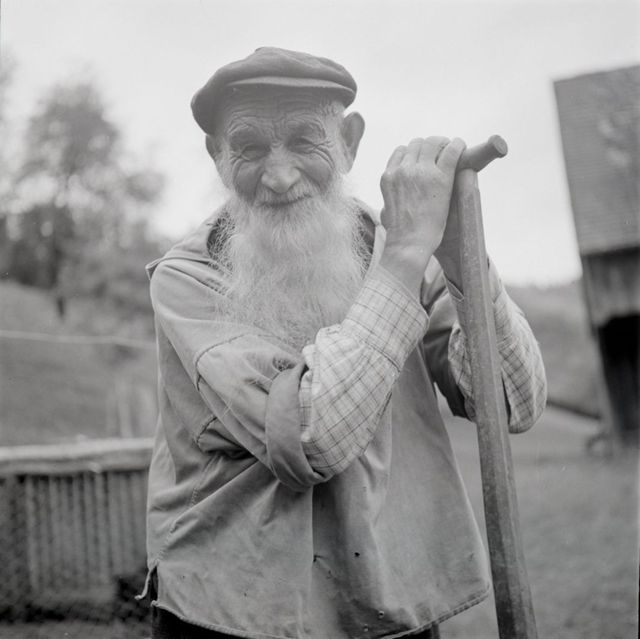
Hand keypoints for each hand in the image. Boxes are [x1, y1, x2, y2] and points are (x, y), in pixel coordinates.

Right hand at [378, 136, 465, 292]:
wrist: (410, 244)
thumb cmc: (400, 235)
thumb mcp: (386, 213)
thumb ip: (388, 203)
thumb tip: (386, 208)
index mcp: (388, 177)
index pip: (401, 151)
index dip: (415, 153)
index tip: (424, 159)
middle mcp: (402, 170)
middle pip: (417, 144)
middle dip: (430, 146)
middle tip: (441, 153)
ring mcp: (421, 171)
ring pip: (433, 142)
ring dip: (443, 144)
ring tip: (451, 151)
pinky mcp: (440, 176)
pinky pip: (451, 150)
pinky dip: (458, 146)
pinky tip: (461, 148)